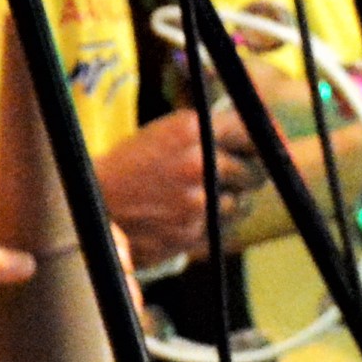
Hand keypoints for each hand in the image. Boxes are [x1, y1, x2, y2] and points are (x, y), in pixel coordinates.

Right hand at [91, 102, 258, 268]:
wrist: (92, 205)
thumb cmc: (127, 166)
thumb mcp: (163, 133)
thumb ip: (206, 131)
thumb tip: (255, 131)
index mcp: (190, 129)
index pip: (249, 130)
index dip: (263, 140)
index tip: (270, 145)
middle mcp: (198, 162)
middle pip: (253, 170)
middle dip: (247, 175)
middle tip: (235, 177)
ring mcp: (197, 201)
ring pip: (242, 204)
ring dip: (233, 203)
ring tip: (206, 199)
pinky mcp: (193, 232)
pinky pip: (224, 228)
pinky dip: (217, 224)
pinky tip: (195, 217)